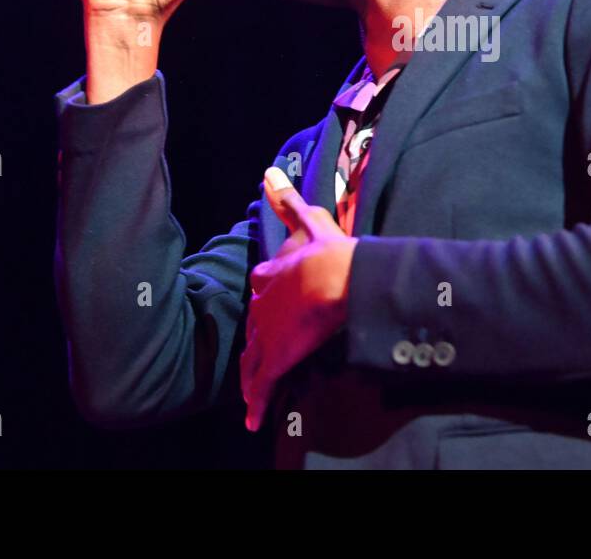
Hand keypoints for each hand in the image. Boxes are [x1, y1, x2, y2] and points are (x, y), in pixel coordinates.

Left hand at [240, 167, 357, 432]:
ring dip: (253, 377)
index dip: (270, 298)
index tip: (273, 308)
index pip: (264, 288)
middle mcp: (262, 305)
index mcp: (270, 275)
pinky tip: (252, 419)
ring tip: (251, 395)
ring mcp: (267, 333)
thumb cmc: (329, 250)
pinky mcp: (276, 358)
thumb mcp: (310, 220)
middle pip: (255, 327)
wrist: (339, 277)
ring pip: (254, 359)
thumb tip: (267, 171)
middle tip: (262, 355)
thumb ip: (288, 199)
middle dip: (260, 340)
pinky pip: (263, 385)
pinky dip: (256, 403)